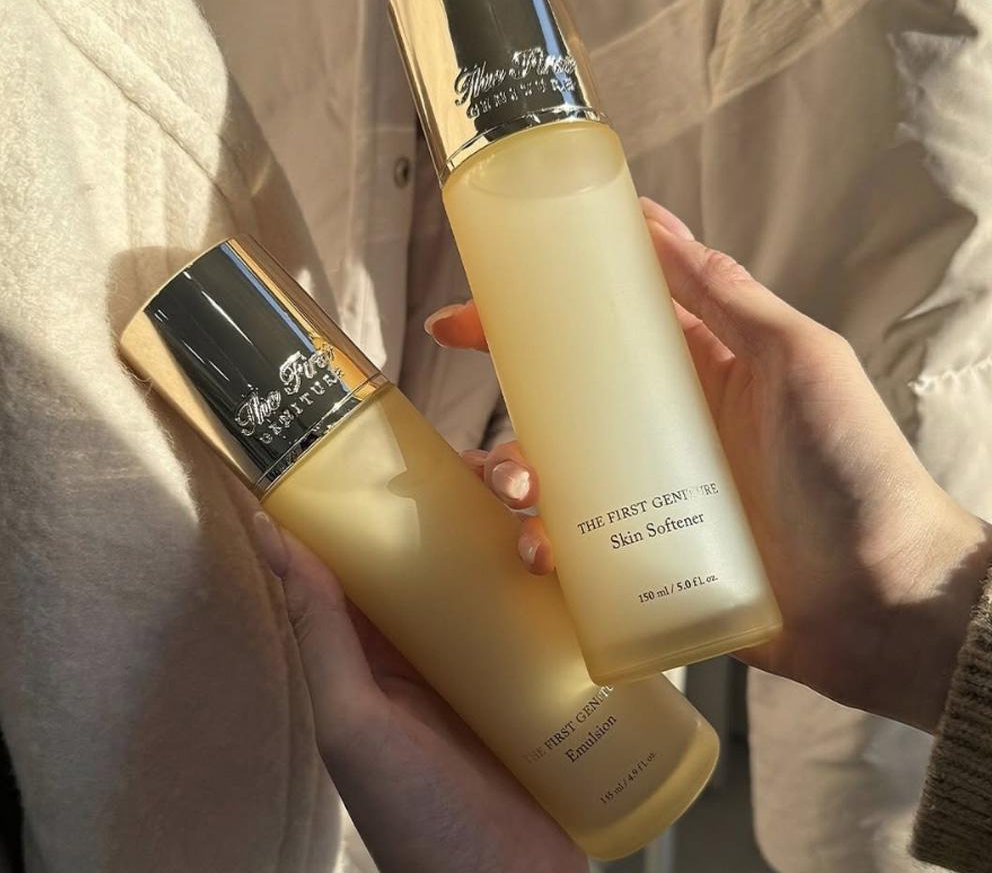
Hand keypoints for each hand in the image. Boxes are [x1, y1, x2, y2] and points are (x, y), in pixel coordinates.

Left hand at [249, 513, 585, 872]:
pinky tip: (583, 554)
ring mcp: (495, 643)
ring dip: (531, 519)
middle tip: (507, 482)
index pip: (379, 536)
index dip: (393, 483)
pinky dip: (570, 564)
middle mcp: (435, 629)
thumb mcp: (356, 723)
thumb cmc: (420, 821)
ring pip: (510, 550)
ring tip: (543, 539)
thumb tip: (271, 536)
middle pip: (455, 530)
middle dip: (481, 488)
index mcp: (379, 635)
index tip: (418, 443)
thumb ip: (319, 632)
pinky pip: (557, 596)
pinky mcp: (547, 661)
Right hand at [427, 198, 991, 732]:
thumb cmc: (854, 468)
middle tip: (476, 391)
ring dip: (512, 471)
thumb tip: (655, 222)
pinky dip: (542, 547)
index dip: (537, 314)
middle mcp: (662, 432)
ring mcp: (649, 499)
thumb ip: (730, 295)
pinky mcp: (643, 561)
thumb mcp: (799, 358)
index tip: (474, 309)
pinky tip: (540, 551)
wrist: (884, 600)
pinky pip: (573, 550)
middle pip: (562, 404)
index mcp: (695, 373)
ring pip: (554, 476)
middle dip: (508, 393)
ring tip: (517, 484)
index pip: (600, 330)